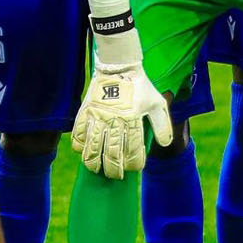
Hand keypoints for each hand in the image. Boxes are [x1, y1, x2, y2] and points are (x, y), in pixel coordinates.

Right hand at [71, 63, 172, 178]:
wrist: (119, 66)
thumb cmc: (141, 87)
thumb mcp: (157, 103)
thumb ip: (162, 125)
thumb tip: (164, 145)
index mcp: (133, 119)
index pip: (133, 150)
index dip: (134, 164)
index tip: (135, 168)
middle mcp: (115, 120)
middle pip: (112, 153)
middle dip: (114, 170)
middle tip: (115, 176)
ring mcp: (98, 116)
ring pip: (93, 147)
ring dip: (94, 162)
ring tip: (97, 169)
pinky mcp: (85, 111)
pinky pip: (77, 133)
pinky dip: (78, 145)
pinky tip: (81, 152)